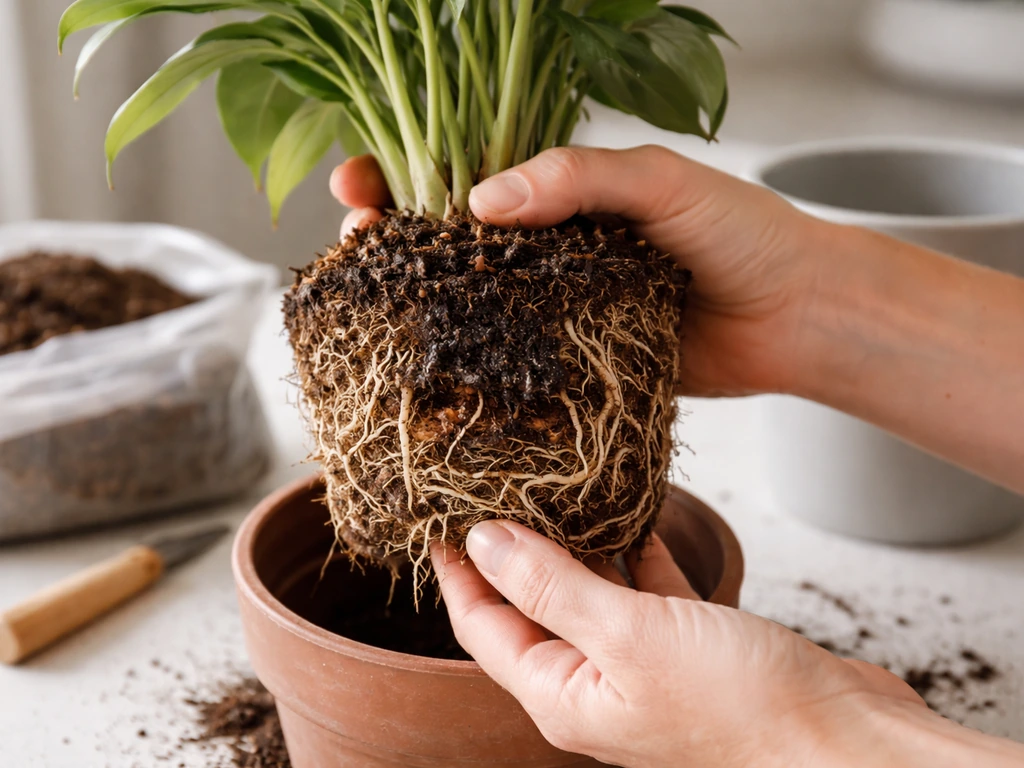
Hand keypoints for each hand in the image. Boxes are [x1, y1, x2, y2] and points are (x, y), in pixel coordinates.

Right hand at [330, 147, 1023, 491]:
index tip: (359, 180)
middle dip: (392, 235)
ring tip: (372, 304)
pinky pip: (512, 359)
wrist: (797, 317)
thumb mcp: (662, 183)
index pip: (467, 169)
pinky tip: (432, 368)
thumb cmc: (744, 235)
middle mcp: (551, 246)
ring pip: (472, 300)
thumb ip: (577, 179)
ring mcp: (557, 306)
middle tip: (355, 240)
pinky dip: (471, 361)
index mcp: (566, 191)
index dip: (405, 169)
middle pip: (451, 237)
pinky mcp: (574, 360)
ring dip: (418, 301)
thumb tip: (481, 200)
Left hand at [431, 522, 930, 767]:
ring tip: (554, 487)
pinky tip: (632, 515)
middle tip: (493, 487)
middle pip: (532, 609)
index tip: (438, 517)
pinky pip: (643, 591)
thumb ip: (553, 587)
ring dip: (574, 545)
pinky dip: (633, 553)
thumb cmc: (744, 708)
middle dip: (510, 551)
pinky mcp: (687, 647)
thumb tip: (484, 542)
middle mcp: (596, 684)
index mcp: (563, 695)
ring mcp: (643, 665)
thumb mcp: (630, 635)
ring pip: (589, 595)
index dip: (458, 573)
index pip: (484, 628)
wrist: (846, 743)